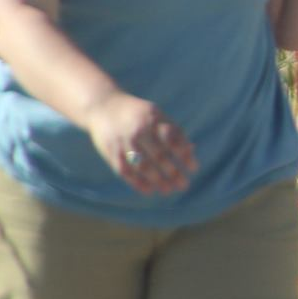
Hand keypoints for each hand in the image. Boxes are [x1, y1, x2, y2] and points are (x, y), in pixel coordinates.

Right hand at [82, 91, 197, 194]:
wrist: (104, 107)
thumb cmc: (139, 114)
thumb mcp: (157, 115)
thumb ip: (174, 131)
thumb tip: (191, 150)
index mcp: (153, 119)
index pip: (173, 140)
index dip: (184, 155)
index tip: (194, 169)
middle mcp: (139, 131)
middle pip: (159, 156)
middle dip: (173, 173)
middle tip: (184, 185)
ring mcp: (124, 143)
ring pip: (143, 167)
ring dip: (157, 181)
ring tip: (168, 191)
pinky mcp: (112, 153)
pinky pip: (126, 172)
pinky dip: (138, 183)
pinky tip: (149, 191)